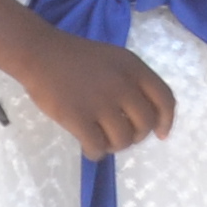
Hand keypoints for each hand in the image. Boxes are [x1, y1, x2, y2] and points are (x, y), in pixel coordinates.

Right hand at [6, 30, 175, 157]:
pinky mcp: (78, 117)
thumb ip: (133, 81)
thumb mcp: (114, 59)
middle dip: (137, 136)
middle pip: (145, 124)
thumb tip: (148, 117)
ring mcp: (100, 102)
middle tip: (121, 135)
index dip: (166, 121)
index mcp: (133, 68)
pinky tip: (89, 147)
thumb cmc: (76, 57)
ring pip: (123, 140)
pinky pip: (97, 148)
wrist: (40, 53)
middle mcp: (122, 85)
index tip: (160, 134)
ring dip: (115, 146)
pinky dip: (96, 153)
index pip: (165, 99)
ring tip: (102, 139)